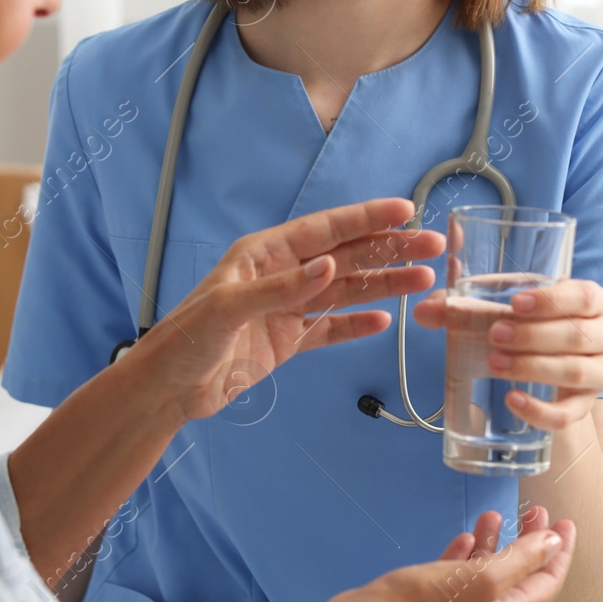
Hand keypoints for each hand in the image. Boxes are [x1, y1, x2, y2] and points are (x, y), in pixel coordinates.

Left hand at [129, 197, 443, 422]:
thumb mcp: (229, 309)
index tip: (405, 211)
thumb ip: (282, 288)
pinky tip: (385, 321)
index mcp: (265, 254)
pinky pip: (331, 328)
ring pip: (347, 291)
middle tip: (433, 246)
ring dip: (384, 285)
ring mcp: (288, 309)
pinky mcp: (288, 341)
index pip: (326, 230)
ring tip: (425, 281)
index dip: (366, 218)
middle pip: (347, 256)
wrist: (168, 390)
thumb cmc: (186, 340)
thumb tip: (332, 265)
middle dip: (390, 250)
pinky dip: (358, 324)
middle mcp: (282, 275)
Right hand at [217, 509, 575, 601]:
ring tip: (495, 514)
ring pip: (488, 574)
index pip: (545, 583)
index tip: (565, 523)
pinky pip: (458, 577)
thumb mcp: (483, 576)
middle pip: (519, 576)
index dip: (559, 552)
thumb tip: (552, 545)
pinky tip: (466, 537)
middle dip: (531, 544)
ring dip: (496, 544)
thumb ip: (520, 559)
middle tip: (536, 513)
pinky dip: (467, 556)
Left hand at [413, 279, 602, 430]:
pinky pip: (569, 415)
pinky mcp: (586, 406)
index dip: (552, 300)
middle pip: (579, 336)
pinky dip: (540, 410)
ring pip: (575, 372)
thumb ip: (462, 307)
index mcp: (595, 301)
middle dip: (534, 336)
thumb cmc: (527, 324)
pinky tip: (513, 400)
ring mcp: (601, 373)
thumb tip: (423, 311)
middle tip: (494, 335)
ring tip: (495, 363)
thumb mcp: (501, 308)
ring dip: (534, 367)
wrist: (548, 362)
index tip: (514, 303)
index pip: (585, 296)